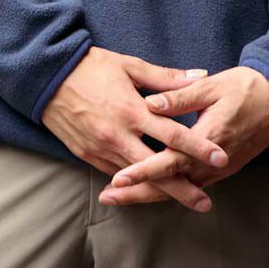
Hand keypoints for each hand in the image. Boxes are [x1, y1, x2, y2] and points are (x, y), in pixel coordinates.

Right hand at [41, 45, 230, 212]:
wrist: (47, 77)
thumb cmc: (92, 66)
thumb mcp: (130, 66)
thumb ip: (166, 78)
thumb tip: (200, 76)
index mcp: (132, 111)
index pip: (173, 134)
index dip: (198, 148)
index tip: (221, 157)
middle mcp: (118, 136)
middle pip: (157, 169)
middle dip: (183, 188)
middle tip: (206, 202)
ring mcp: (102, 149)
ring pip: (137, 178)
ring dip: (161, 191)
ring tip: (186, 200)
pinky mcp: (88, 156)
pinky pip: (116, 175)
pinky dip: (135, 185)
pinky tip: (150, 192)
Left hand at [97, 66, 268, 205]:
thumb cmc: (243, 88)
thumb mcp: (212, 86)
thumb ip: (180, 97)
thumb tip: (151, 103)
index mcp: (206, 138)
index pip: (169, 162)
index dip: (142, 171)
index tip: (118, 179)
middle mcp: (210, 162)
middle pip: (169, 185)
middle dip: (137, 193)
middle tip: (108, 197)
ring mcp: (216, 170)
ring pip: (178, 189)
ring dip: (149, 193)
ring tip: (120, 196)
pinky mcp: (220, 170)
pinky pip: (190, 185)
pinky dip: (168, 189)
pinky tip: (150, 188)